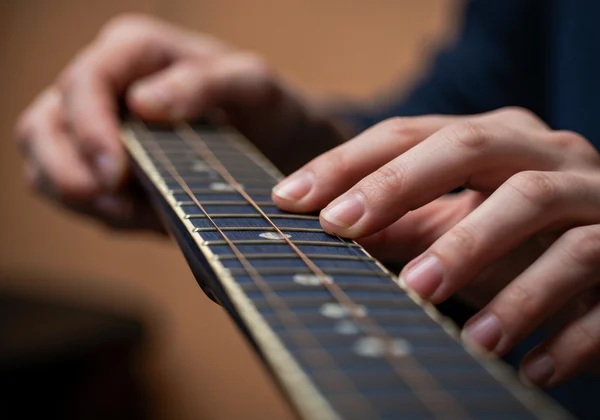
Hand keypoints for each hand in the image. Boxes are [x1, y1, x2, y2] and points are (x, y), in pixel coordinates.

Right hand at [15, 14, 342, 229]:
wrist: (270, 140)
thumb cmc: (261, 104)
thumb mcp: (251, 84)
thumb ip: (203, 83)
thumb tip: (144, 103)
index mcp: (133, 50)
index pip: (85, 83)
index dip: (89, 131)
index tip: (116, 175)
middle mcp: (104, 83)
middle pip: (43, 126)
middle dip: (69, 173)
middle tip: (115, 207)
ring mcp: (96, 125)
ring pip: (45, 163)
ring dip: (82, 199)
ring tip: (137, 217)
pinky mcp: (102, 163)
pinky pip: (74, 192)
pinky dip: (99, 213)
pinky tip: (143, 218)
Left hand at [272, 107, 599, 387]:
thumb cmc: (527, 237)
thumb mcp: (463, 222)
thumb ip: (405, 222)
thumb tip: (333, 227)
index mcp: (499, 140)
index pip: (412, 134)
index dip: (349, 162)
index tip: (292, 197)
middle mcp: (548, 155)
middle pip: (471, 148)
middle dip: (400, 186)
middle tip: (342, 228)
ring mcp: (596, 201)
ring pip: (535, 207)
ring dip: (473, 255)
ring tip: (420, 297)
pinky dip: (563, 330)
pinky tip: (525, 368)